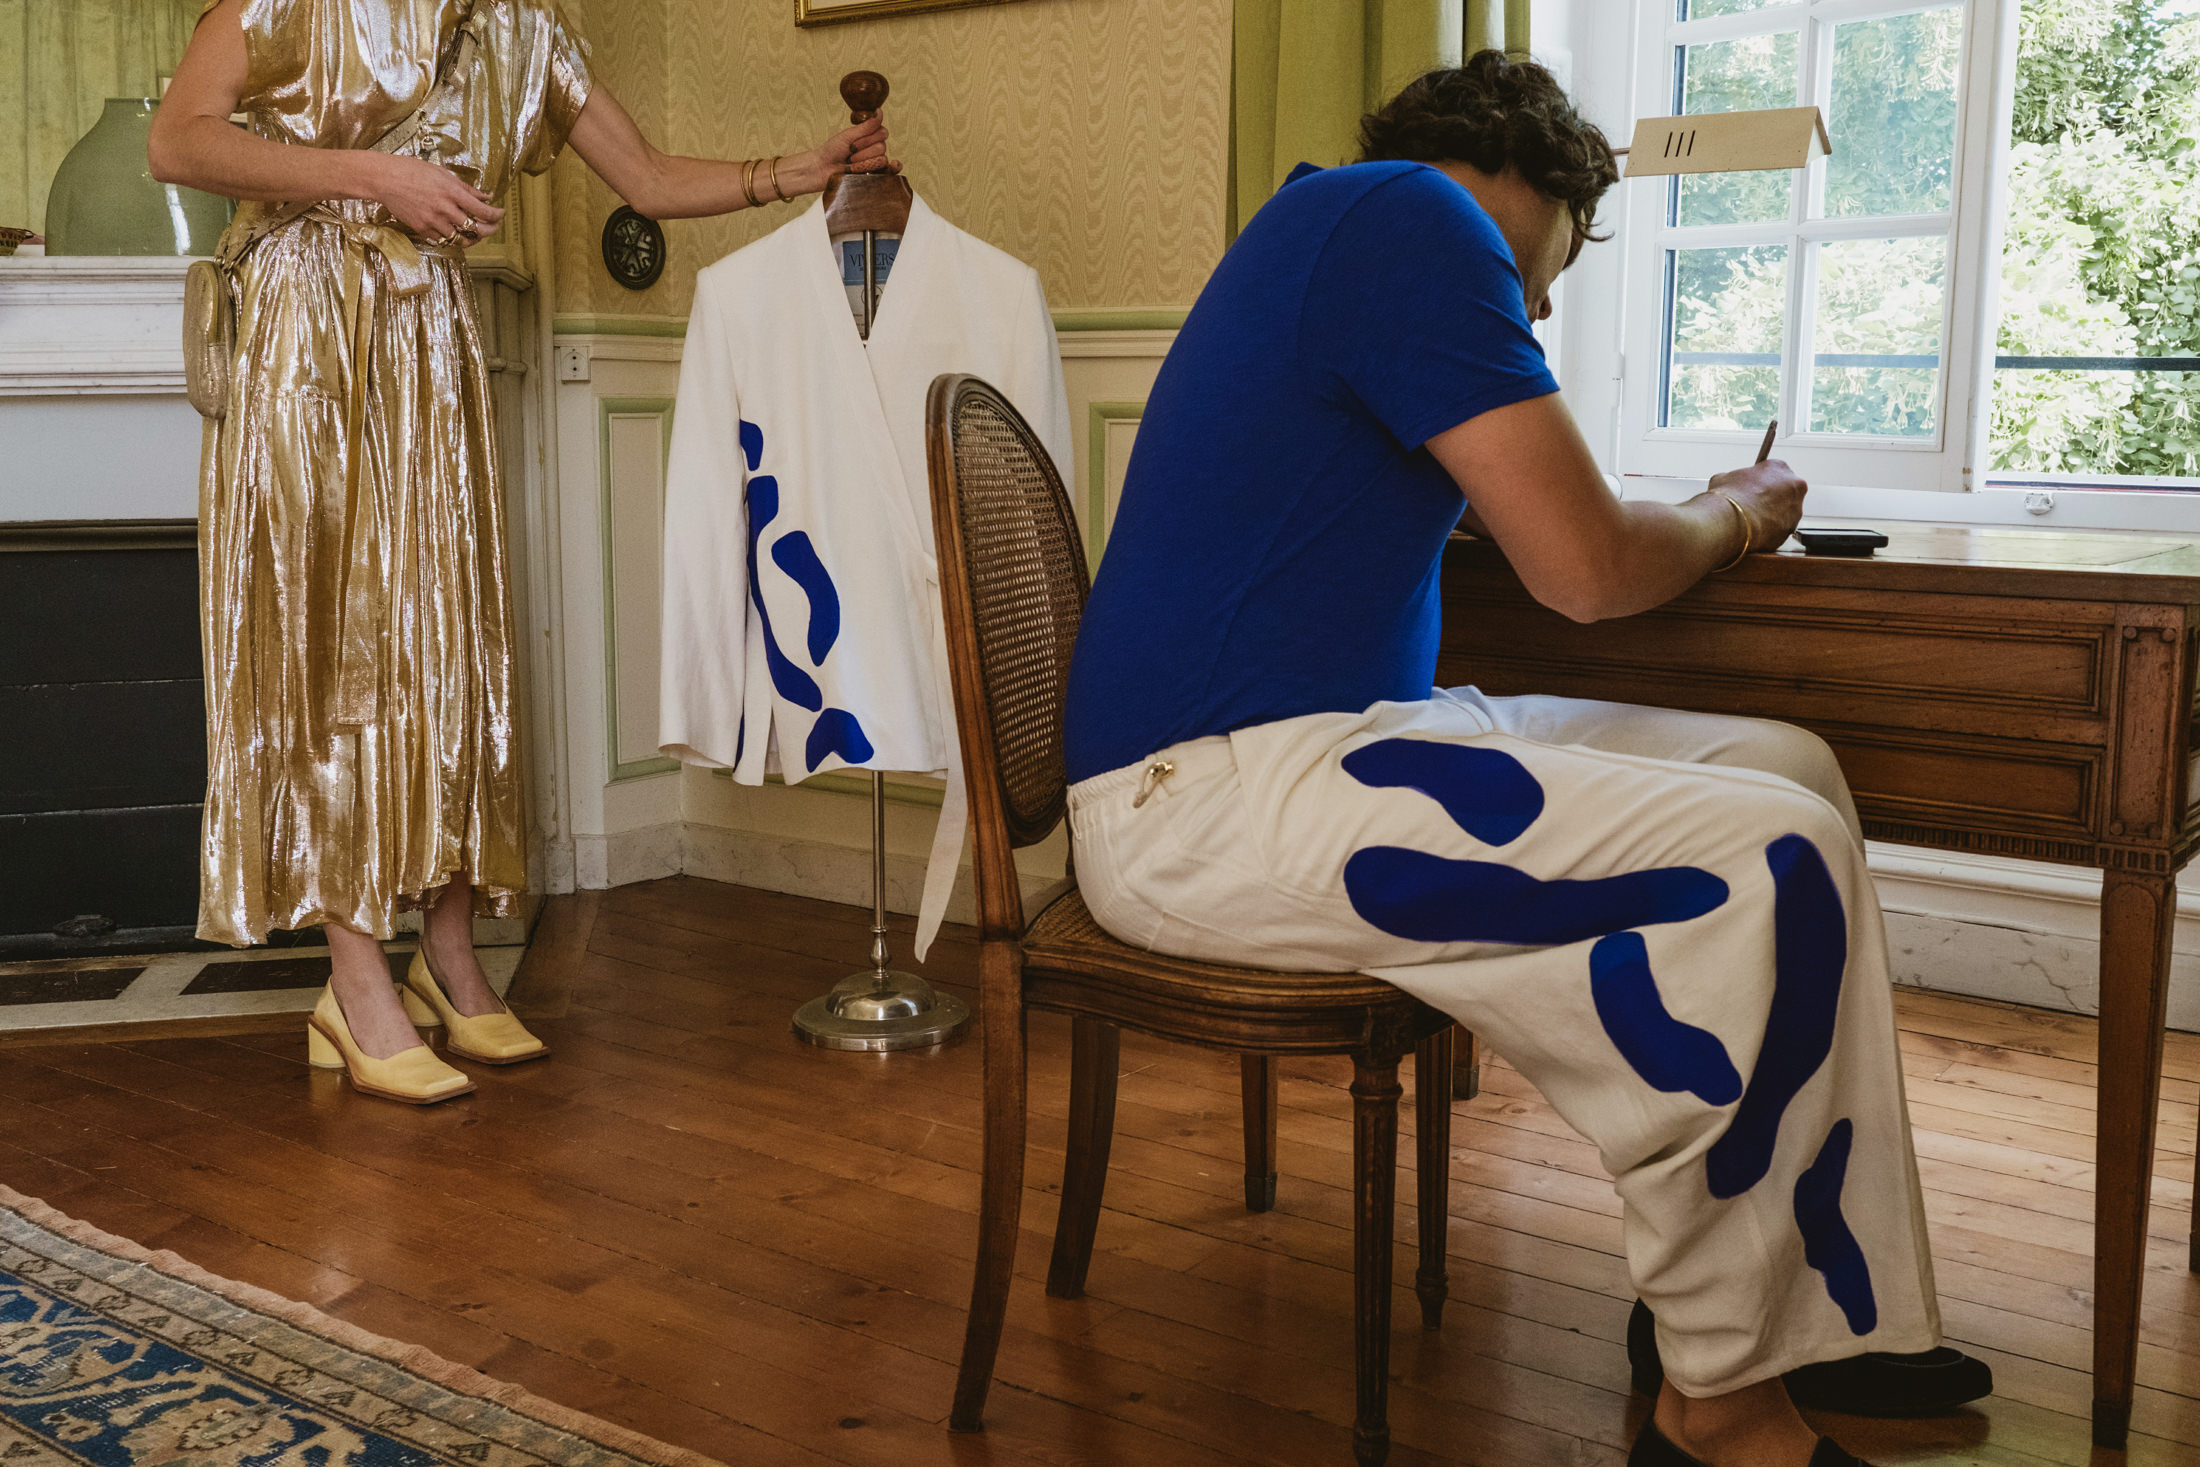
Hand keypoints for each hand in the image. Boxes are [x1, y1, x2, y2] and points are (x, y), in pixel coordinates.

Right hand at [366, 153, 503, 243]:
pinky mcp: (421, 229)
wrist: (384, 178)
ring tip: (475, 232)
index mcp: (452, 192)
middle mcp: (444, 209)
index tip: (500, 214)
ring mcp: (432, 221)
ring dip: (472, 238)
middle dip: (490, 230)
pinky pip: (442, 240)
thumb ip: (466, 188)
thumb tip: (486, 196)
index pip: (483, 210)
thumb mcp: (443, 173)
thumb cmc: (413, 171)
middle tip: (493, 227)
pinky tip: (454, 231)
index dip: (496, 215)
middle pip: (476, 229)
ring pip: (460, 239)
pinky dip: (451, 238)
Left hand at [784, 114, 897, 196]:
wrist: (823, 169)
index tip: (852, 143)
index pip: (882, 133)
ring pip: (882, 159)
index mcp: (869, 136)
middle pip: (882, 147)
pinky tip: (894, 165)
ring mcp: (875, 162)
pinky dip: (893, 168)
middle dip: (862, 151)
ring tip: (851, 164)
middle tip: (849, 154)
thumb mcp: (849, 135)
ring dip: (863, 162)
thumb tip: (880, 111)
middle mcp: (874, 148)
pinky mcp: (874, 175)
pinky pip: (890, 171)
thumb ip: (867, 126)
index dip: (867, 139)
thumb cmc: (832, 150)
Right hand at [1705, 457, 1805, 555]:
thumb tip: (1729, 484)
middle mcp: (1794, 485)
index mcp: (1779, 467)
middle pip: (1784, 490)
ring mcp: (1796, 508)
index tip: (1751, 488)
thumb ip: (1733, 479)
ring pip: (1785, 511)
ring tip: (1751, 520)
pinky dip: (1770, 530)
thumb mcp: (1723, 478)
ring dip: (1772, 514)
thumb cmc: (1729, 498)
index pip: (1772, 472)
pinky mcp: (1792, 528)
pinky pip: (1781, 528)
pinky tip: (1755, 530)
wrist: (1732, 522)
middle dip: (1771, 497)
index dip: (1759, 482)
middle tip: (1753, 504)